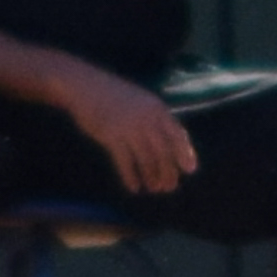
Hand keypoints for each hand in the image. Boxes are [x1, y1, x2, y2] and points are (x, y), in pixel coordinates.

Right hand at [62, 61, 198, 195]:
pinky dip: (130, 176)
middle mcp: (146, 119)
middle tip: (170, 187)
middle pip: (163, 150)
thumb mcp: (143, 102)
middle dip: (168, 171)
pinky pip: (124, 162)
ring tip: (154, 188)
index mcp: (158, 109)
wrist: (87, 87)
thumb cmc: (117, 97)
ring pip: (145, 158)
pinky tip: (134, 188)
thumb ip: (157, 119)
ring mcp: (128, 127)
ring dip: (151, 176)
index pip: (177, 134)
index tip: (190, 170)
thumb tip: (173, 143)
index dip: (185, 153)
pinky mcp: (110, 136)